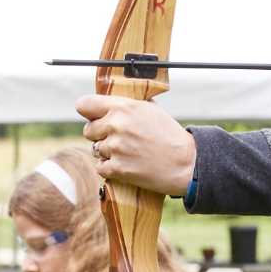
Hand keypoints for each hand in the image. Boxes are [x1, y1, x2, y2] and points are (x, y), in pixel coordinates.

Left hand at [73, 93, 194, 197]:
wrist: (185, 162)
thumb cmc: (169, 135)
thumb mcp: (150, 109)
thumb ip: (127, 105)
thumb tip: (108, 102)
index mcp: (123, 106)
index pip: (84, 104)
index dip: (87, 112)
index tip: (92, 117)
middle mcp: (117, 125)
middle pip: (88, 130)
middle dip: (99, 135)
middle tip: (117, 139)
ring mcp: (116, 148)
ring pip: (95, 150)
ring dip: (107, 153)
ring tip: (127, 152)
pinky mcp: (118, 168)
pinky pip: (100, 167)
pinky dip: (109, 168)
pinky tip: (125, 164)